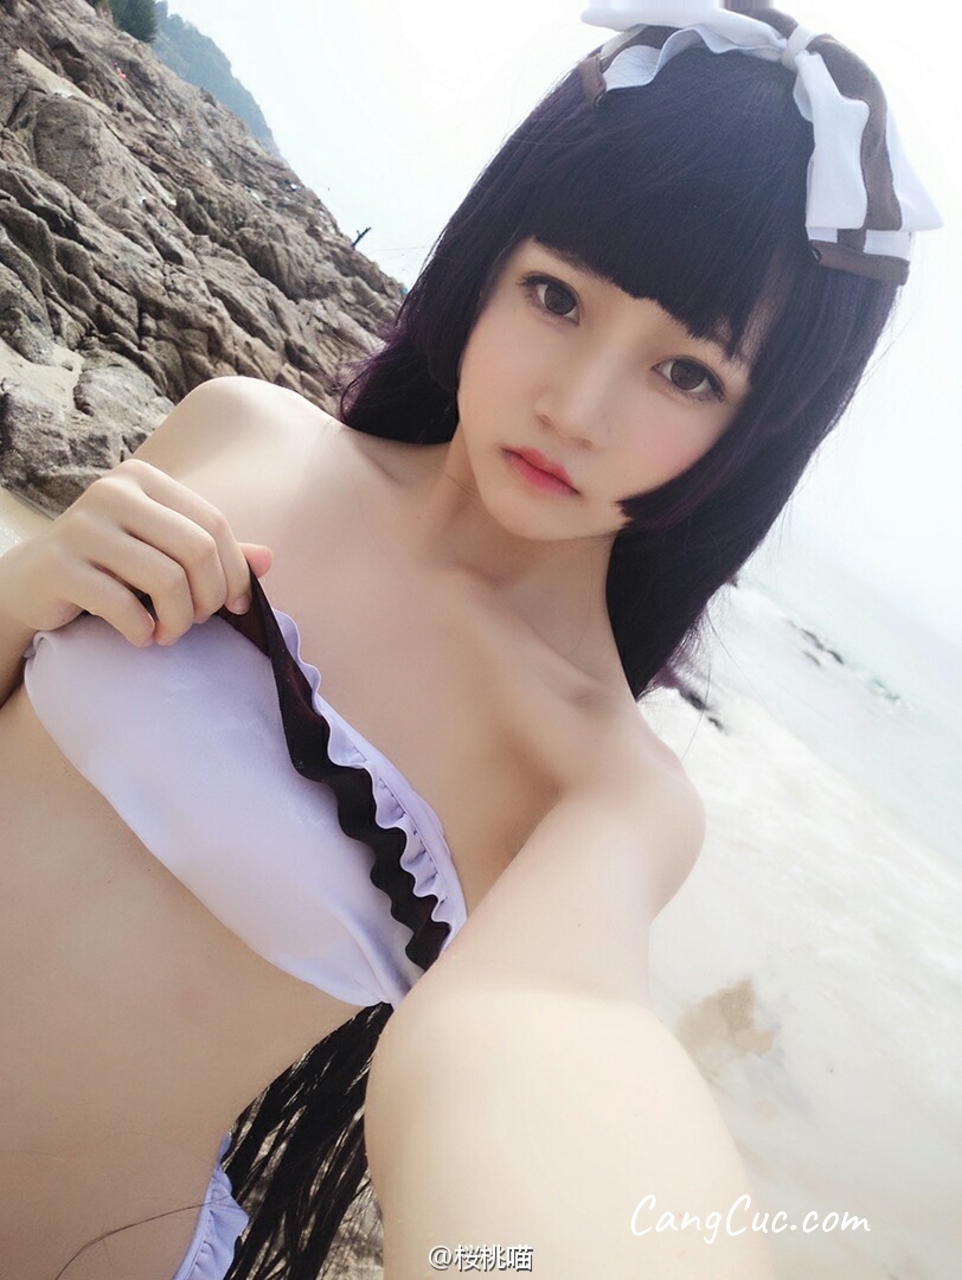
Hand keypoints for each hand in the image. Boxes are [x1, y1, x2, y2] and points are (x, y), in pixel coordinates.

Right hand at [1, 459, 271, 646]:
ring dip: (179, 621)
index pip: (215, 525)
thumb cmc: (111, 566)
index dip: (236, 573)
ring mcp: (81, 526)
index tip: (234, 606)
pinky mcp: (59, 566)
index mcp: (144, 478)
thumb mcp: (164, 551)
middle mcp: (112, 492)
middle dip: (209, 598)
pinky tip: (141, 636)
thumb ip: (214, 552)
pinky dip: (143, 632)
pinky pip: (124, 606)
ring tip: (169, 633)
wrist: (33, 582)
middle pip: (198, 551)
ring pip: (166, 580)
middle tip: (197, 621)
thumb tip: (269, 560)